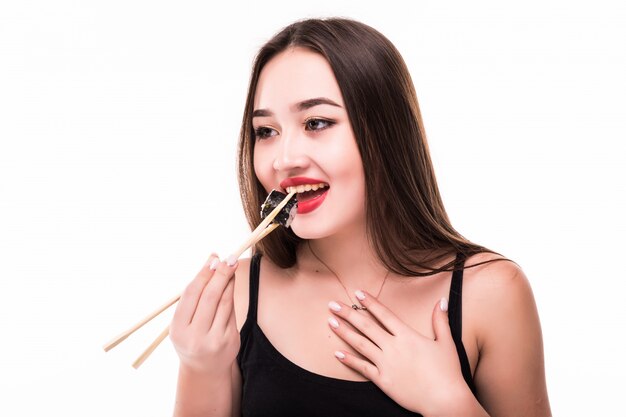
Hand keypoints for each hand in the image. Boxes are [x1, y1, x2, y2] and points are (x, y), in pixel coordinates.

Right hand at [170, 254, 238, 375]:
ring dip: (229, 281)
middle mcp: (195, 336)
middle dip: (220, 274)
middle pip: (210, 297)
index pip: (192, 295)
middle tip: (227, 258)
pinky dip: (231, 295)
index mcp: (178, 329)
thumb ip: (195, 295)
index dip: (203, 274)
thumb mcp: (185, 320)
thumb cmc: (191, 336)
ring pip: (224, 302)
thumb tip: (212, 262)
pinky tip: (231, 284)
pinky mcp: (230, 341)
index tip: (212, 258)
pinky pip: (232, 312)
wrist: (204, 369)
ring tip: (231, 266)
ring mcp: (214, 340)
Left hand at [327, 291, 470, 415]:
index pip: (384, 314)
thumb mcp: (446, 342)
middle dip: (348, 314)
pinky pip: (362, 368)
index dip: (370, 303)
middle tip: (332, 304)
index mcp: (407, 336)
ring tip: (330, 322)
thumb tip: (442, 300)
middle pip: (366, 326)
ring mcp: (386, 364)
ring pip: (360, 344)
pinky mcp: (383, 380)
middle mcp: (393, 347)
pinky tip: (337, 353)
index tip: (357, 292)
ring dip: (344, 332)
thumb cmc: (447, 372)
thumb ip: (440, 320)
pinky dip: (349, 360)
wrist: (444, 400)